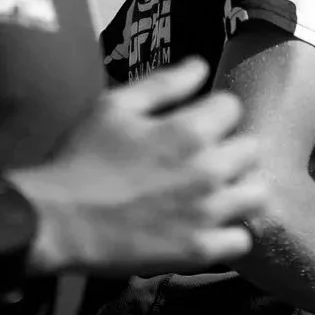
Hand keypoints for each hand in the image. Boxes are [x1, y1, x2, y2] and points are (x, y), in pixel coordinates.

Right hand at [18, 59, 268, 275]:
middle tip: (203, 158)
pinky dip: (229, 232)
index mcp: (188, 130)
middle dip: (230, 147)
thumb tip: (201, 65)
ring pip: (257, 193)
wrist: (56, 220)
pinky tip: (208, 225)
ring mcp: (207, 213)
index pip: (233, 107)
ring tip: (214, 191)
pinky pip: (242, 240)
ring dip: (240, 188)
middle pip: (251, 149)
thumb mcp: (114, 106)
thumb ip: (164, 83)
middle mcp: (207, 170)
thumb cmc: (80, 157)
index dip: (214, 112)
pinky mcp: (199, 250)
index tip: (197, 123)